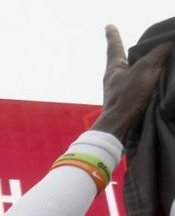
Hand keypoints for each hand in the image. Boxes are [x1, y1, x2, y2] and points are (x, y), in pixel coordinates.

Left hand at [92, 25, 174, 140]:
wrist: (119, 126)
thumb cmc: (127, 96)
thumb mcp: (145, 69)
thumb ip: (158, 54)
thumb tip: (169, 44)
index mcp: (113, 67)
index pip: (115, 45)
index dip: (113, 34)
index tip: (109, 26)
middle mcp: (113, 77)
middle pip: (124, 59)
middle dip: (133, 52)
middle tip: (141, 44)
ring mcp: (118, 90)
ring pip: (132, 73)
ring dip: (142, 67)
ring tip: (154, 61)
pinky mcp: (126, 102)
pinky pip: (138, 86)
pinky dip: (146, 81)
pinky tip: (155, 83)